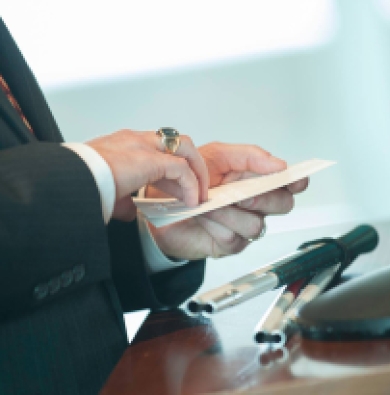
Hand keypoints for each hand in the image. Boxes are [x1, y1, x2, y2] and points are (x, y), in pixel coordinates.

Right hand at [87, 129, 207, 220]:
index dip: (173, 171)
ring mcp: (144, 146)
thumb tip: (133, 212)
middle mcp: (136, 140)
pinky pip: (181, 169)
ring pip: (185, 149)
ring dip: (196, 172)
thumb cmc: (81, 184)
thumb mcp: (106, 193)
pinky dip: (190, 185)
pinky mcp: (150, 160)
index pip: (159, 150)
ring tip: (200, 195)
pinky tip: (191, 201)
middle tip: (196, 189)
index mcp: (125, 145)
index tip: (179, 190)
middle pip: (177, 143)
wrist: (69, 182)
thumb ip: (123, 201)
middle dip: (191, 166)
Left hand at [147, 142, 307, 259]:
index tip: (293, 179)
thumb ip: (249, 156)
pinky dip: (216, 224)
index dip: (296, 181)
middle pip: (282, 205)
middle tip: (241, 193)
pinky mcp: (228, 244)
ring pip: (256, 225)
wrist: (161, 202)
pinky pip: (233, 237)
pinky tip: (203, 216)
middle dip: (262, 198)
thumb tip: (278, 164)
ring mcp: (243, 225)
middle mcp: (255, 204)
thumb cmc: (190, 179)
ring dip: (231, 213)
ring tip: (210, 204)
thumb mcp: (217, 155)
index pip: (289, 184)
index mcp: (256, 181)